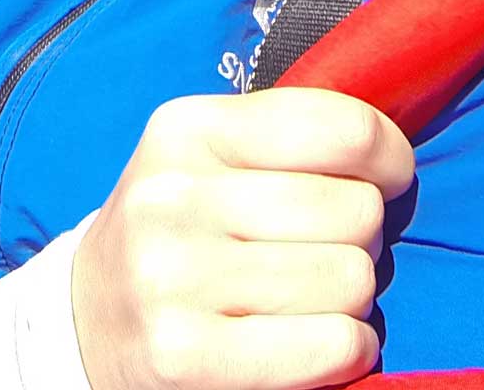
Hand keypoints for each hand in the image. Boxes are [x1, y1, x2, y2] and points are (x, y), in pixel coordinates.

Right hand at [70, 88, 414, 389]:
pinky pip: (332, 345)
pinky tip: (318, 342)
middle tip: (322, 250)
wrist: (89, 319)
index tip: (382, 181)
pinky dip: (348, 349)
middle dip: (362, 237)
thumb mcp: (208, 157)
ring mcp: (172, 278)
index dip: (388, 158)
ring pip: (351, 279)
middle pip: (356, 210)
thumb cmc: (181, 229)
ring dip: (352, 299)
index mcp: (184, 129)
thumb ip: (290, 136)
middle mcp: (171, 197)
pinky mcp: (182, 354)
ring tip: (309, 297)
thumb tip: (394, 153)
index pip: (341, 129)